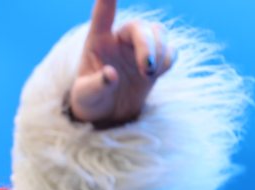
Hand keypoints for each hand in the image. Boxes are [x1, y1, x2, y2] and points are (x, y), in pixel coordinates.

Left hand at [69, 0, 175, 125]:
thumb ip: (96, 85)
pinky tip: (157, 73)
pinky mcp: (155, 60)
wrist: (106, 114)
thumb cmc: (89, 100)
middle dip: (147, 45)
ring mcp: (138, 48)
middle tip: (147, 69)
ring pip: (159, 33)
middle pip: (140, 27)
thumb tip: (110, 74)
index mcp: (97, 42)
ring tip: (149, 74)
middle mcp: (119, 39)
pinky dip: (168, 59)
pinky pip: (170, 50)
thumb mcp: (85, 96)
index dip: (108, 0)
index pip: (102, 15)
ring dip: (160, 51)